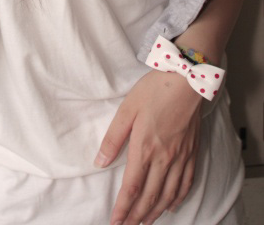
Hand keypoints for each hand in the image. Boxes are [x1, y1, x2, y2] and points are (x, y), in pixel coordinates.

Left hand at [95, 70, 202, 224]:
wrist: (187, 80)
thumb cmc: (155, 90)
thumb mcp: (127, 110)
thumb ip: (113, 138)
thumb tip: (99, 161)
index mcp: (145, 148)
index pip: (132, 187)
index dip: (123, 207)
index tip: (115, 221)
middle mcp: (164, 158)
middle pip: (150, 195)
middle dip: (137, 215)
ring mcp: (181, 156)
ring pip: (168, 193)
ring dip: (156, 211)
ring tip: (145, 222)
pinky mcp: (192, 152)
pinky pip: (187, 182)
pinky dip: (178, 198)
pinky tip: (172, 204)